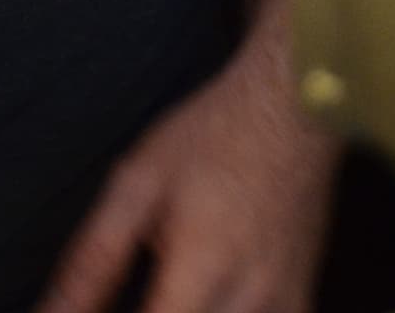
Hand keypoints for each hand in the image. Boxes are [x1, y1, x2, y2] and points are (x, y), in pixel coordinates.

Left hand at [35, 43, 335, 312]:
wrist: (298, 103)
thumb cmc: (216, 134)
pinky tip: (209, 302)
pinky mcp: (301, 301)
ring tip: (165, 293)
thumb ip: (93, 261)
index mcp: (201, 270)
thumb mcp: (138, 184)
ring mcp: (283, 304)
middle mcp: (249, 299)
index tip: (92, 312)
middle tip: (131, 297)